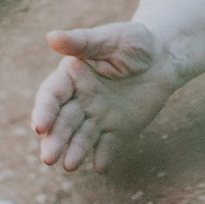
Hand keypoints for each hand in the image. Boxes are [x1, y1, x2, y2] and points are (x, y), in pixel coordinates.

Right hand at [32, 20, 181, 172]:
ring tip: (70, 165)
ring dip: (75, 151)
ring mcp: (98, 118)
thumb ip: (81, 41)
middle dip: (55, 140)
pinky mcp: (118, 131)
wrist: (164, 58)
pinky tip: (101, 167)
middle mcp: (79, 101)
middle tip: (48, 158)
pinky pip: (109, 147)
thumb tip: (51, 37)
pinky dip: (104, 157)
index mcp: (71, 77)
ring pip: (82, 138)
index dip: (44, 111)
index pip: (51, 96)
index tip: (40, 127)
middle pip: (63, 123)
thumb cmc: (134, 41)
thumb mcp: (109, 38)